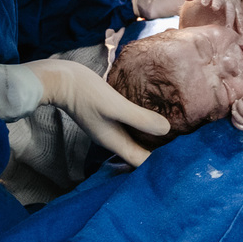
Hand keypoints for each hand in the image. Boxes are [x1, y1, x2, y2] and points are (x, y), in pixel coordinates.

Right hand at [29, 59, 169, 166]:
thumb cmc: (86, 94)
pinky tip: (152, 112)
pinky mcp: (108, 114)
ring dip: (151, 136)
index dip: (158, 162)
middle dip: (158, 150)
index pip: (140, 161)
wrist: (60, 79)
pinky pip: (129, 124)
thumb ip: (140, 118)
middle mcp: (112, 138)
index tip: (178, 155)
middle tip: (182, 142)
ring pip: (135, 137)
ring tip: (173, 129)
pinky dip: (142, 123)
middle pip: (138, 151)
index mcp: (114, 142)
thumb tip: (167, 130)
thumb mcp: (117, 106)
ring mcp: (109, 127)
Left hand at [182, 0, 242, 30]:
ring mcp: (231, 2)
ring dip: (231, 19)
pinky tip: (241, 32)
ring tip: (228, 29)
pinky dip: (240, 23)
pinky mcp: (237, 6)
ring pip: (232, 10)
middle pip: (221, 1)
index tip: (203, 3)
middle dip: (218, 4)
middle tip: (215, 9)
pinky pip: (239, 15)